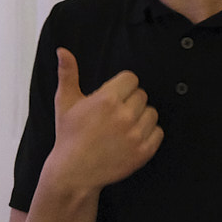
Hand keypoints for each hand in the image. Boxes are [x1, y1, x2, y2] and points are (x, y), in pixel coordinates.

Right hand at [48, 47, 162, 190]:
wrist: (74, 171)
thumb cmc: (68, 135)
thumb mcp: (65, 102)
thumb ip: (68, 73)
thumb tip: (63, 50)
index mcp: (107, 99)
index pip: (131, 79)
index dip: (121, 86)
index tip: (112, 97)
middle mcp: (124, 115)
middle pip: (141, 95)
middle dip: (130, 101)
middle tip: (114, 114)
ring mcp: (136, 135)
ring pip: (151, 113)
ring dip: (141, 117)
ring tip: (123, 127)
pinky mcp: (144, 152)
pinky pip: (158, 132)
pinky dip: (149, 134)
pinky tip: (131, 138)